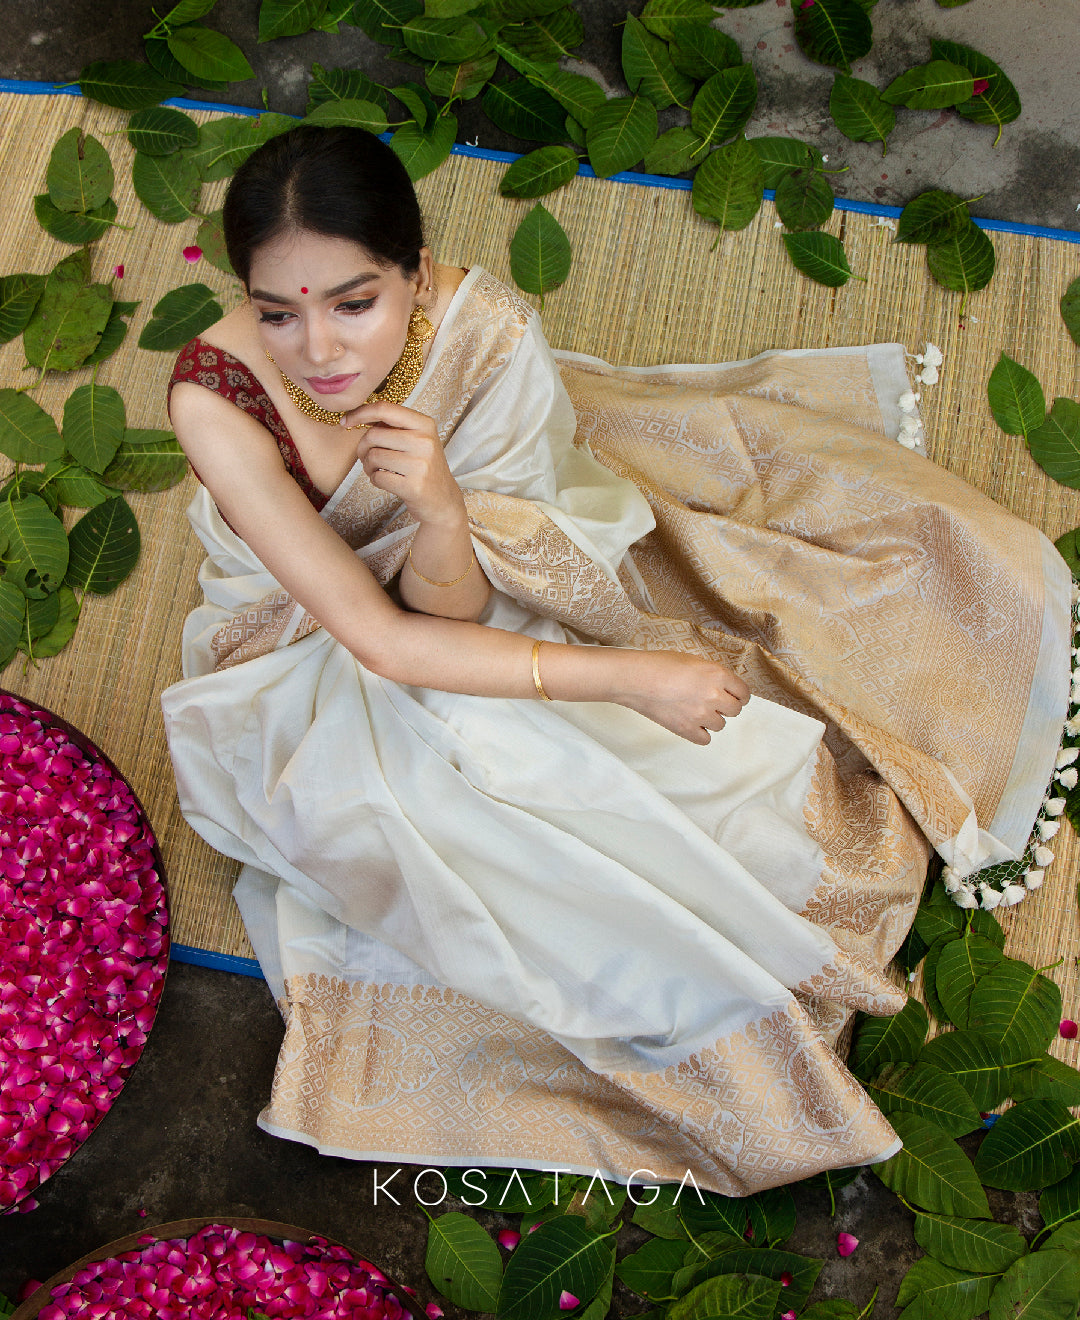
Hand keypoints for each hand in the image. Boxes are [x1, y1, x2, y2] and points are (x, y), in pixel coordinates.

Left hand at [345, 400, 464, 526]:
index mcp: (424, 424)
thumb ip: (392, 426)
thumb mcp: (417, 439)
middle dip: (362, 447)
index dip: (360, 413)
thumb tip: (355, 415)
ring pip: (373, 457)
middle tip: (367, 457)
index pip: (384, 409)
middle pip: (373, 435)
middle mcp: (424, 441)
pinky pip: (377, 477)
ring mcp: (420, 465)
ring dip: (368, 466)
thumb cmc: (423, 466)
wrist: (443, 501)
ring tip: (378, 470)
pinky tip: (386, 481)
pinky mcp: (413, 486)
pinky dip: (375, 480)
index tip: (345, 422)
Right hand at [618, 651, 750, 743]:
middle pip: (735, 710)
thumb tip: (721, 684)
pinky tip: (693, 724)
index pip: (744, 692)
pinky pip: (705, 739)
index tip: (736, 697)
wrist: (636, 679)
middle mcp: (714, 695)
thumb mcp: (692, 660)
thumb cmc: (659, 665)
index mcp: (718, 674)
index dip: (740, 695)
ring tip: (697, 710)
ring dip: (712, 719)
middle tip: (716, 703)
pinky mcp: (686, 729)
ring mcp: (701, 715)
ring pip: (721, 725)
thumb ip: (711, 673)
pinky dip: (701, 733)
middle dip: (727, 706)